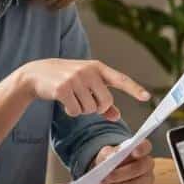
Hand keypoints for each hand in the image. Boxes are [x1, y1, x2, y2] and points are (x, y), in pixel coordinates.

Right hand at [15, 60, 149, 119]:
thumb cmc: (66, 79)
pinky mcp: (63, 88)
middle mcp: (89, 71)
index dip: (134, 89)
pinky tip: (64, 102)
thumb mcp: (86, 83)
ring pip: (90, 109)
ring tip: (73, 98)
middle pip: (105, 102)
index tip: (146, 97)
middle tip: (86, 102)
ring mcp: (75, 79)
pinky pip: (76, 111)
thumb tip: (117, 116)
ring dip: (82, 110)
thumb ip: (102, 99)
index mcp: (98, 67)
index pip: (120, 79)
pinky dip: (71, 111)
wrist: (37, 73)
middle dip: (97, 108)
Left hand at [93, 140, 153, 183]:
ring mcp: (148, 179)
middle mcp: (148, 163)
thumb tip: (109, 158)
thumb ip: (108, 154)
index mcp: (141, 149)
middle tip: (104, 178)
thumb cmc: (112, 161)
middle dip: (119, 174)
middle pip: (138, 168)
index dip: (141, 149)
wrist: (112, 174)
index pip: (145, 146)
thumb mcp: (107, 154)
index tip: (134, 152)